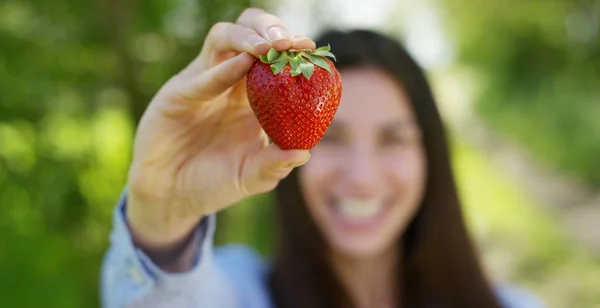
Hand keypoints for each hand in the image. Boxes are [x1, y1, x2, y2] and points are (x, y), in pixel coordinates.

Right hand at [125, 8, 313, 260]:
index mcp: (252, 97)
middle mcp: (228, 82)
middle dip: (270, 29)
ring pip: (223, 38)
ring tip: (269, 48)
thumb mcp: (250, 177)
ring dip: (247, 36)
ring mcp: (201, 83)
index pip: (274, 59)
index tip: (311, 50)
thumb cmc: (213, 183)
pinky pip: (201, 77)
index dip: (292, 51)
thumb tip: (305, 154)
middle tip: (291, 43)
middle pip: (250, 34)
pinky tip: (243, 64)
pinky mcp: (177, 94)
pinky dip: (223, 70)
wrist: (171, 197)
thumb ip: (274, 165)